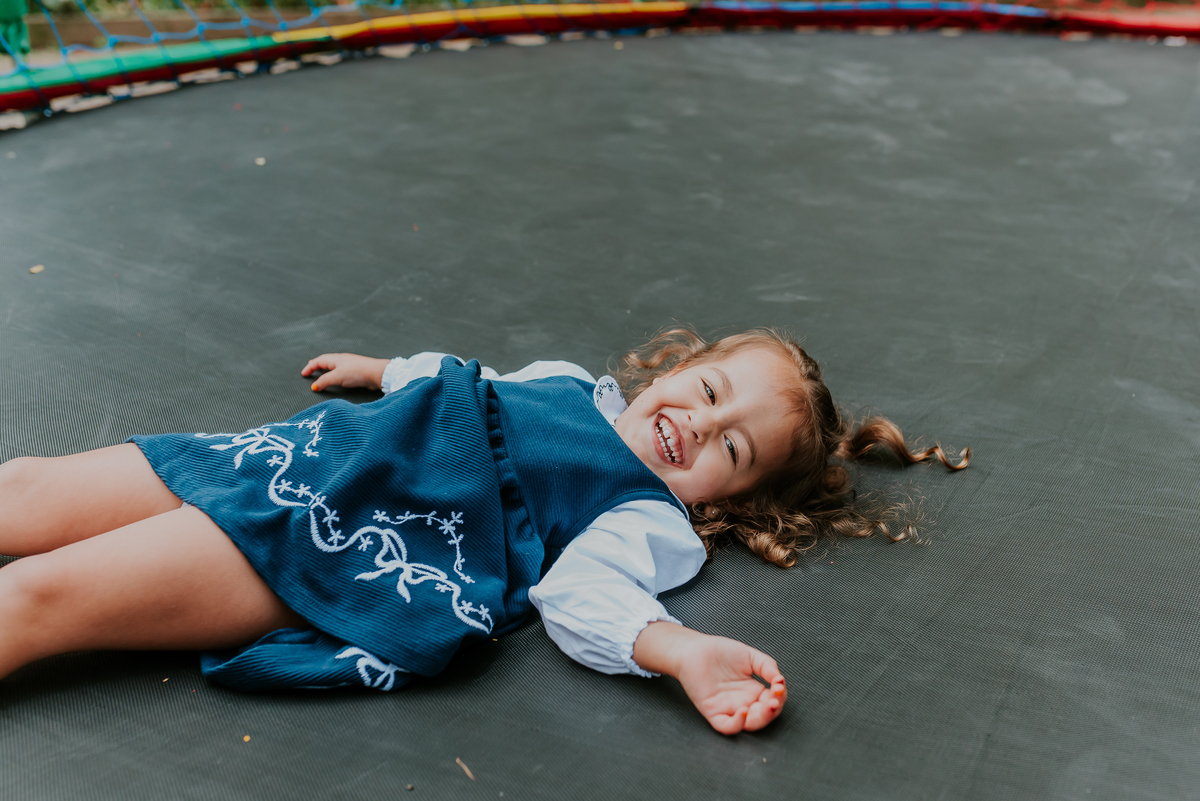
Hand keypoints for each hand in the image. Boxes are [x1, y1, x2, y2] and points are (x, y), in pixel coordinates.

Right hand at [301, 353, 389, 391]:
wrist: (376, 373)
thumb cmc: (358, 372)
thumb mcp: (337, 377)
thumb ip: (325, 381)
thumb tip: (314, 386)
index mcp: (335, 359)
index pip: (318, 361)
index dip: (310, 367)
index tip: (303, 374)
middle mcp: (342, 360)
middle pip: (325, 361)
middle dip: (316, 365)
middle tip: (310, 369)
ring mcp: (349, 365)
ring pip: (333, 366)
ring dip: (325, 369)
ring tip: (321, 373)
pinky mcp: (356, 371)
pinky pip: (341, 371)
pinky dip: (334, 374)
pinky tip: (337, 378)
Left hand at [633, 621, 786, 734]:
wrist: (694, 649)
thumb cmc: (720, 652)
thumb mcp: (750, 656)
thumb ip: (767, 666)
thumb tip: (780, 680)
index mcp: (753, 691)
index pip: (773, 701)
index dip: (780, 697)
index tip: (779, 685)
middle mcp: (743, 702)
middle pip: (764, 716)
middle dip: (773, 710)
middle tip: (775, 699)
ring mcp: (729, 709)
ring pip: (749, 725)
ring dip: (761, 718)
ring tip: (766, 705)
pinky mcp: (713, 712)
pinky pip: (727, 726)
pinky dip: (737, 723)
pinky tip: (744, 710)